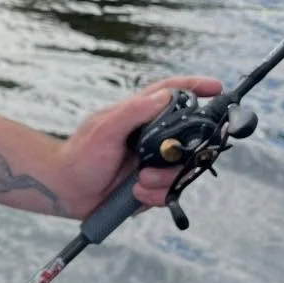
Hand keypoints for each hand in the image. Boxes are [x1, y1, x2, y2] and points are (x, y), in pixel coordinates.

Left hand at [57, 76, 224, 219]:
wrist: (67, 191)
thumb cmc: (79, 155)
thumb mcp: (104, 129)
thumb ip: (134, 111)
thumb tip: (164, 96)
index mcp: (141, 114)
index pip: (173, 93)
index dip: (195, 87)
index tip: (216, 87)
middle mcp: (151, 136)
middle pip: (191, 138)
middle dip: (185, 155)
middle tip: (166, 162)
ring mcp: (154, 161)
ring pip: (183, 169)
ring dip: (165, 179)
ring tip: (139, 182)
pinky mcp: (152, 184)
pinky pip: (171, 191)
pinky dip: (157, 195)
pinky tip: (137, 193)